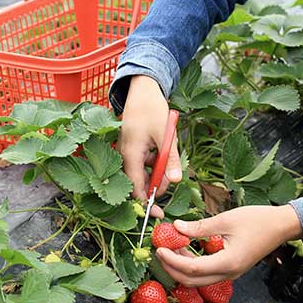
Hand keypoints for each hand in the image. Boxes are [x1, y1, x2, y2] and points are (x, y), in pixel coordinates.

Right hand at [119, 75, 181, 218]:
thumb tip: (178, 180)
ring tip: (168, 154)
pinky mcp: (132, 148)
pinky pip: (142, 163)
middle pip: (138, 183)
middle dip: (156, 186)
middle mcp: (124, 156)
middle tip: (171, 183)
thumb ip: (171, 159)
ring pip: (142, 173)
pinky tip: (161, 149)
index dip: (146, 203)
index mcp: (130, 154)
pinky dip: (154, 163)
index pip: (136, 188)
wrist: (142, 89)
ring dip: (157, 172)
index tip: (159, 213)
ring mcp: (127, 152)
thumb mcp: (165, 134)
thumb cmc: (151, 109)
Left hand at [156, 205, 302, 286]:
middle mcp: (228, 274)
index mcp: (227, 263)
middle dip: (171, 268)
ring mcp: (230, 274)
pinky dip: (192, 266)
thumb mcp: (225, 220)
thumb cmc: (258, 220)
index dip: (171, 260)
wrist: (282, 226)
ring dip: (181, 267)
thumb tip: (176, 228)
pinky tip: (185, 250)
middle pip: (191, 280)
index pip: (191, 268)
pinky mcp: (231, 269)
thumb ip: (199, 227)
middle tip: (159, 251)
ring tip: (171, 248)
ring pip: (198, 279)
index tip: (159, 249)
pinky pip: (206, 274)